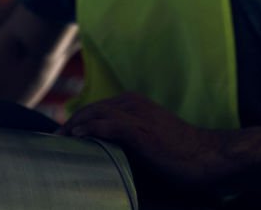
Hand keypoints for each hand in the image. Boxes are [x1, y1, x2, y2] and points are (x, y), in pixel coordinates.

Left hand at [60, 92, 233, 187]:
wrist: (207, 156)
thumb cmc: (181, 155)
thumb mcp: (150, 141)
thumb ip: (127, 142)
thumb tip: (104, 157)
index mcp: (135, 104)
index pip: (97, 108)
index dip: (78, 121)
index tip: (62, 137)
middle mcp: (133, 104)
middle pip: (91, 109)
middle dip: (70, 123)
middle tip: (53, 141)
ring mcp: (136, 115)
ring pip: (95, 114)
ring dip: (73, 127)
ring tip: (58, 141)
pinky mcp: (139, 130)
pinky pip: (106, 126)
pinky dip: (88, 130)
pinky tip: (76, 138)